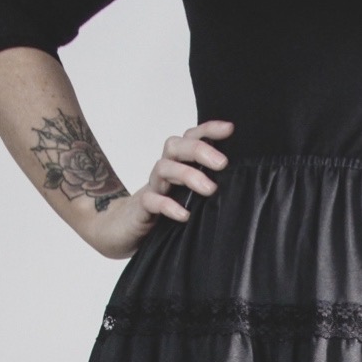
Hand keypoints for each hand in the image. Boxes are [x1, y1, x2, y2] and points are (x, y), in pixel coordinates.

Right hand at [85, 120, 234, 259]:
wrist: (119, 231)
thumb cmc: (161, 212)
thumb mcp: (186, 195)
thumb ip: (205, 185)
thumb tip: (242, 185)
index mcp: (176, 164)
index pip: (190, 138)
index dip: (208, 130)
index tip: (229, 130)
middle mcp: (163, 171)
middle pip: (175, 146)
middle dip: (199, 150)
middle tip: (222, 164)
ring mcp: (151, 188)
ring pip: (165, 168)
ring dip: (188, 175)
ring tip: (210, 190)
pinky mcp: (140, 209)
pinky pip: (152, 201)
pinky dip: (168, 206)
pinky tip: (184, 215)